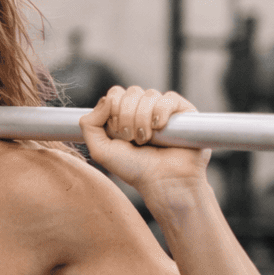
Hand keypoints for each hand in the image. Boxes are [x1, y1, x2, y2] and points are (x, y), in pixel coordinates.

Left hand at [80, 86, 209, 190]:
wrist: (163, 181)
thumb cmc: (133, 169)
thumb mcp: (100, 150)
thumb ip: (89, 125)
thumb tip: (106, 99)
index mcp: (123, 115)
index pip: (115, 94)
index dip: (113, 110)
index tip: (118, 134)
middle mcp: (143, 109)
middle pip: (130, 92)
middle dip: (126, 117)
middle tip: (131, 139)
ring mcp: (163, 110)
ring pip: (149, 94)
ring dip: (142, 119)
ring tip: (146, 139)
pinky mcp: (184, 112)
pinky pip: (169, 98)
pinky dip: (161, 112)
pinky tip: (160, 128)